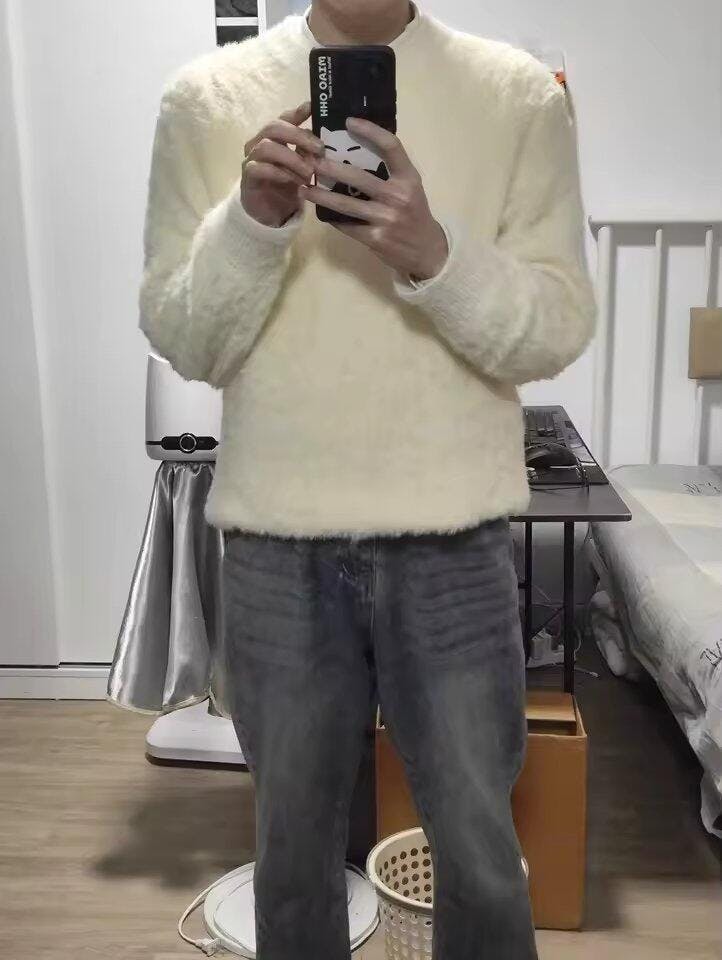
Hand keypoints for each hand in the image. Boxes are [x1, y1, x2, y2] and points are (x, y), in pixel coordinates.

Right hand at [241, 101, 325, 227]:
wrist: (270, 213)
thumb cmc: (287, 186)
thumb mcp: (303, 167)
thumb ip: (308, 152)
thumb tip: (322, 140)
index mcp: (273, 138)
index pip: (283, 118)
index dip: (297, 112)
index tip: (312, 107)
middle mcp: (259, 143)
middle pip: (273, 127)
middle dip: (298, 135)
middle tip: (319, 149)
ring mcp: (251, 159)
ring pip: (266, 147)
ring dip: (291, 158)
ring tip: (309, 173)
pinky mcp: (247, 177)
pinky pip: (258, 168)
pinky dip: (277, 173)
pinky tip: (291, 180)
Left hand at [298, 116, 448, 280]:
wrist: (427, 251)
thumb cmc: (415, 214)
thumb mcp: (410, 188)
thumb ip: (390, 171)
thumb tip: (357, 148)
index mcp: (408, 178)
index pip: (391, 147)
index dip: (370, 131)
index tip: (349, 122)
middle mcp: (398, 196)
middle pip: (358, 176)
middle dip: (330, 167)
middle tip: (311, 160)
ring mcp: (385, 218)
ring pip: (345, 204)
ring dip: (321, 196)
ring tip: (304, 188)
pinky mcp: (375, 238)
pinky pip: (347, 225)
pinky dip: (333, 218)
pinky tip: (320, 212)